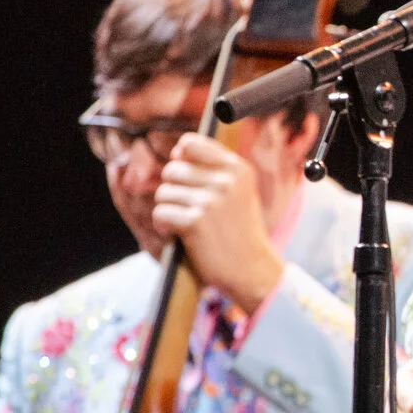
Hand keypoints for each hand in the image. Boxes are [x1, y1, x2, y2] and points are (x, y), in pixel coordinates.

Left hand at [155, 133, 287, 308]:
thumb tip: (178, 151)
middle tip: (188, 209)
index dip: (181, 158)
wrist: (252, 269)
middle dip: (173, 190)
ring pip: (163, 192)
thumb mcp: (239, 191)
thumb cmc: (241, 232)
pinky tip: (178, 234)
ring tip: (185, 223)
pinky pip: (160, 213)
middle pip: (172, 169)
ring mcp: (211, 200)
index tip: (186, 177)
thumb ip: (215, 169)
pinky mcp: (195, 221)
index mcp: (238, 168)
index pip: (190, 143)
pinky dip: (164, 226)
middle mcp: (225, 180)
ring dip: (168, 210)